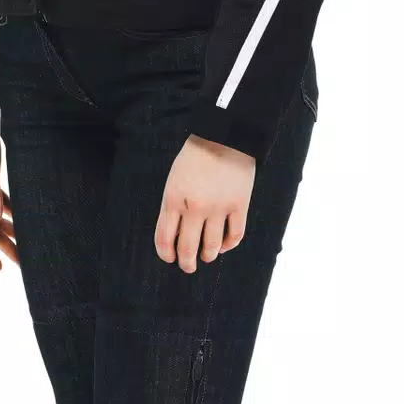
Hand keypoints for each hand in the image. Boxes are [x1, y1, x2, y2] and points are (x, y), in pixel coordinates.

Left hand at [157, 134, 255, 271]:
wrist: (224, 136)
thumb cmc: (195, 156)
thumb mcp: (174, 179)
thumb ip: (174, 205)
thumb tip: (177, 232)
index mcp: (174, 199)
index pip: (165, 238)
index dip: (166, 254)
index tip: (170, 259)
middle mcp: (195, 208)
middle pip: (188, 248)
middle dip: (186, 263)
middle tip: (188, 267)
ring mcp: (218, 208)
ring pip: (211, 246)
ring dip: (207, 256)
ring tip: (206, 258)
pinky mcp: (239, 205)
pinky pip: (234, 235)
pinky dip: (228, 245)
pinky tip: (224, 246)